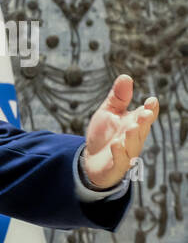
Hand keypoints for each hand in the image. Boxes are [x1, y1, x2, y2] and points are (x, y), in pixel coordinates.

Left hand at [83, 74, 157, 188]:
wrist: (90, 160)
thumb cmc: (103, 134)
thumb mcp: (108, 112)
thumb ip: (118, 97)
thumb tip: (125, 76)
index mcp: (134, 124)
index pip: (146, 116)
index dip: (150, 109)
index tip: (151, 101)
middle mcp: (133, 138)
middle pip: (142, 130)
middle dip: (144, 122)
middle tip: (145, 113)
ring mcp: (126, 153)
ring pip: (133, 145)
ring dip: (132, 137)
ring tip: (131, 127)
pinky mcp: (115, 166)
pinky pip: (120, 161)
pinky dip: (119, 154)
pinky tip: (115, 145)